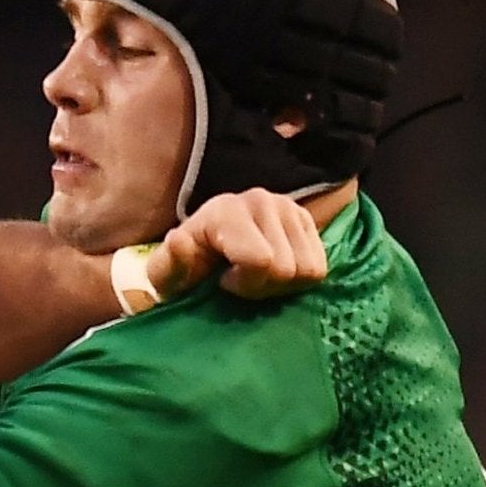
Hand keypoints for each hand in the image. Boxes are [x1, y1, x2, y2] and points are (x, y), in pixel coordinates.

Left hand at [148, 189, 327, 302]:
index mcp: (226, 211)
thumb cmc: (185, 268)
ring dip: (283, 284)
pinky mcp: (306, 218)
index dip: (246, 284)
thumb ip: (168, 263)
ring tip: (258, 275)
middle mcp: (261, 200)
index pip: (261, 261)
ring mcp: (288, 206)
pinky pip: (321, 265)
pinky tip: (274, 270)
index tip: (224, 281)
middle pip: (287, 269)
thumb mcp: (165, 275)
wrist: (205, 250)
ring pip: (308, 270)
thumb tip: (177, 239)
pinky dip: (299, 278)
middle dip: (264, 286)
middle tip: (242, 280)